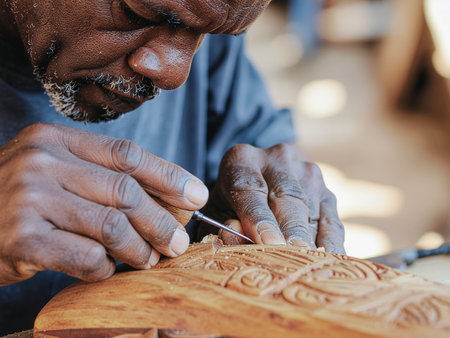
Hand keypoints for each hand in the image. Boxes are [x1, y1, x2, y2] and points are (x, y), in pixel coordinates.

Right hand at [0, 123, 207, 284]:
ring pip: (111, 225)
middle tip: (179, 243)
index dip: (169, 177)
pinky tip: (104, 270)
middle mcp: (42, 161)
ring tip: (149, 261)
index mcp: (57, 140)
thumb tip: (168, 200)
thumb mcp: (57, 174)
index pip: (128, 155)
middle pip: (125, 191)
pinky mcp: (21, 238)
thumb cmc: (18, 200)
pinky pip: (85, 257)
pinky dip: (104, 268)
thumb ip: (103, 179)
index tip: (197, 196)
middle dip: (161, 221)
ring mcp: (29, 198)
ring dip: (139, 249)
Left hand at [201, 143, 343, 253]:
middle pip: (287, 196)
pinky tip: (323, 263)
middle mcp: (278, 159)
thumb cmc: (231, 203)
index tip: (267, 242)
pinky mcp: (327, 194)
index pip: (250, 187)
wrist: (261, 178)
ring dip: (308, 241)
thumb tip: (238, 238)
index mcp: (242, 160)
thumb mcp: (218, 211)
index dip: (258, 217)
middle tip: (291, 258)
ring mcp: (308, 174)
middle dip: (289, 231)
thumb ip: (221, 225)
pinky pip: (332, 224)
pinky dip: (329, 246)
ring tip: (304, 267)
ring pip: (311, 211)